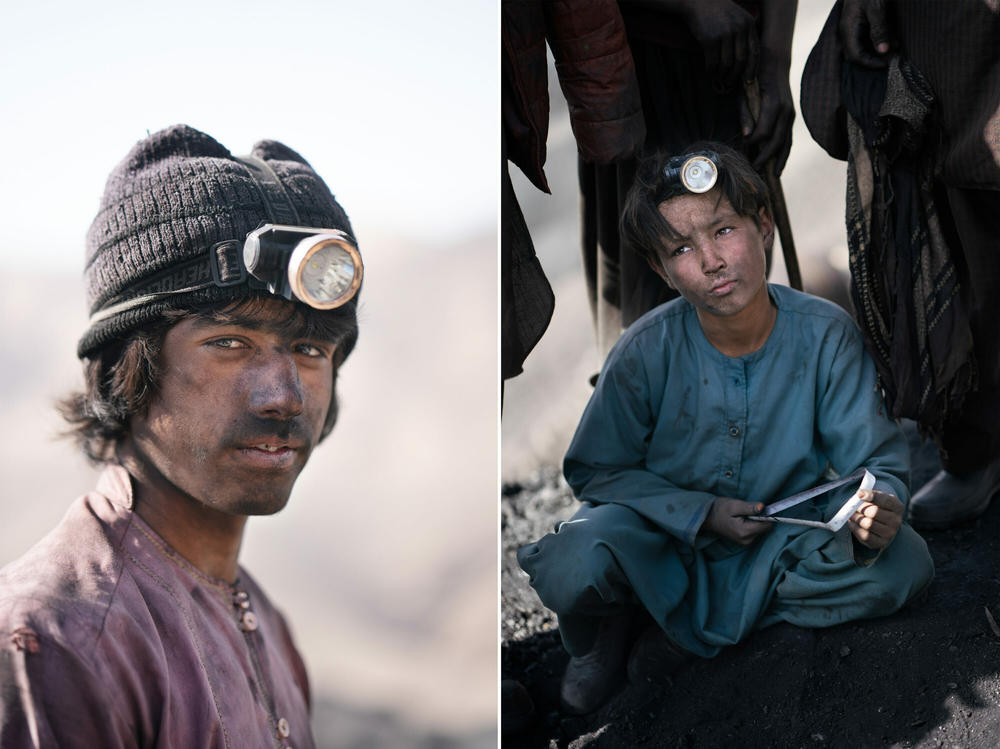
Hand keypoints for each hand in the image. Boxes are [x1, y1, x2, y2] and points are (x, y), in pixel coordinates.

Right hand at [679, 0, 758, 87]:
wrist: (699, 2)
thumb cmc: (719, 14)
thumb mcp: (738, 19)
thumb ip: (744, 35)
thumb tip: (746, 64)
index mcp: (749, 25)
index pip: (754, 51)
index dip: (752, 69)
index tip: (748, 81)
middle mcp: (739, 29)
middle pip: (741, 60)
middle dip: (735, 75)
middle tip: (730, 83)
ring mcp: (724, 33)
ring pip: (726, 63)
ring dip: (722, 75)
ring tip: (719, 78)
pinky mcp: (710, 39)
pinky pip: (712, 62)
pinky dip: (711, 71)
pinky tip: (710, 73)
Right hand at [703, 497, 771, 545]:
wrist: (707, 518)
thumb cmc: (719, 510)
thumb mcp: (734, 505)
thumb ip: (749, 507)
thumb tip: (763, 507)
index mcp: (745, 532)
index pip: (767, 525)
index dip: (766, 515)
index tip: (758, 508)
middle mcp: (747, 540)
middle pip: (765, 528)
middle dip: (760, 518)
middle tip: (747, 511)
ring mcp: (746, 542)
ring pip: (761, 530)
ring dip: (756, 521)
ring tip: (742, 515)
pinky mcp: (745, 541)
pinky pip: (756, 532)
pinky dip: (752, 525)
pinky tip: (742, 520)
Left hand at [740, 56, 794, 172]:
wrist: (774, 61)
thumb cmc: (753, 77)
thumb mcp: (744, 93)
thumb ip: (745, 114)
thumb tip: (746, 136)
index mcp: (773, 104)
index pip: (764, 132)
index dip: (753, 143)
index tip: (743, 147)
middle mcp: (786, 110)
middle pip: (777, 141)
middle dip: (766, 158)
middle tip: (755, 170)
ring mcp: (790, 113)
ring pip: (786, 142)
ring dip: (779, 160)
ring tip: (773, 175)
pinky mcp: (791, 116)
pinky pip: (788, 138)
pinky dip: (783, 152)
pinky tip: (778, 163)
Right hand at [839, 0, 890, 67]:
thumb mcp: (877, 9)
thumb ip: (879, 30)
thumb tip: (883, 50)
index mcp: (848, 30)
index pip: (856, 56)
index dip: (871, 63)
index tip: (887, 63)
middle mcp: (847, 32)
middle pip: (856, 55)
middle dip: (874, 59)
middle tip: (892, 58)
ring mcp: (851, 28)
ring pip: (861, 47)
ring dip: (877, 50)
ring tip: (895, 48)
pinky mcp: (858, 23)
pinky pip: (865, 38)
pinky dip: (877, 41)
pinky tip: (891, 39)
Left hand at [848, 489, 902, 548]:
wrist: (881, 523)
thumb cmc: (877, 507)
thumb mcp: (877, 497)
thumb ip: (870, 494)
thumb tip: (860, 494)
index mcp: (898, 507)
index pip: (885, 500)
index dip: (871, 496)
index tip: (859, 494)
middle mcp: (896, 521)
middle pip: (874, 512)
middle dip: (860, 508)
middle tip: (853, 507)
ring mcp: (890, 533)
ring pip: (868, 524)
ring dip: (856, 518)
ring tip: (852, 515)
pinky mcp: (881, 543)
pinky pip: (865, 536)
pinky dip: (855, 528)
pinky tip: (853, 523)